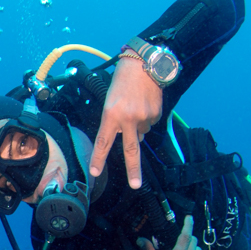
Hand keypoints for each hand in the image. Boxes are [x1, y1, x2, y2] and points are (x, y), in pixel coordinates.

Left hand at [89, 55, 162, 188]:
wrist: (144, 64)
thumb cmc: (122, 80)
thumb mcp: (110, 100)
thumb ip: (115, 121)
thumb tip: (132, 139)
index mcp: (111, 114)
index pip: (103, 142)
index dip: (98, 158)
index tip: (95, 172)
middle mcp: (128, 118)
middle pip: (131, 150)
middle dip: (133, 170)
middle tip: (136, 185)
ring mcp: (144, 117)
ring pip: (140, 133)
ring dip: (137, 126)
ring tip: (134, 106)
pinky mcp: (156, 114)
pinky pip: (150, 123)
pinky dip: (146, 118)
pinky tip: (144, 104)